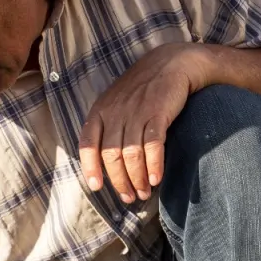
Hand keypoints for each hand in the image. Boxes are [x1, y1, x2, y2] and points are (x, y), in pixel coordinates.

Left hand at [78, 43, 210, 202]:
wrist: (172, 63)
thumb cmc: (143, 89)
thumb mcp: (116, 103)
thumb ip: (108, 128)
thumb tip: (105, 162)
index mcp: (100, 111)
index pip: (87, 144)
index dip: (90, 168)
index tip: (97, 187)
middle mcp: (115, 112)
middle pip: (111, 156)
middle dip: (120, 181)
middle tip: (129, 197)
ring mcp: (136, 112)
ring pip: (131, 154)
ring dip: (137, 179)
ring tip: (144, 193)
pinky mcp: (158, 113)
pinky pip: (153, 145)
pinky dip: (153, 165)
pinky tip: (155, 179)